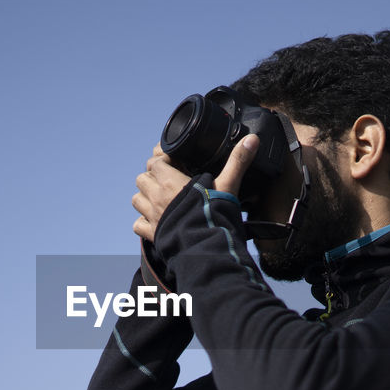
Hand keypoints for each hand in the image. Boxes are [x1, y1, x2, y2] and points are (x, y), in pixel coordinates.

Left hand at [132, 135, 258, 241]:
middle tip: (168, 180)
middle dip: (152, 177)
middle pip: (142, 178)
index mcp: (170, 182)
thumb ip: (237, 162)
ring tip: (160, 198)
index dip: (163, 160)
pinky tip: (156, 221)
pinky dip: (143, 222)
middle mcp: (157, 197)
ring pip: (137, 200)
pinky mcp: (153, 235)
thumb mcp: (228, 185)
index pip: (155, 162)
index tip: (175, 162)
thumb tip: (252, 140)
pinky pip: (138, 225)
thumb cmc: (215, 215)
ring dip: (145, 197)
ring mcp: (152, 217)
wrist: (207, 248)